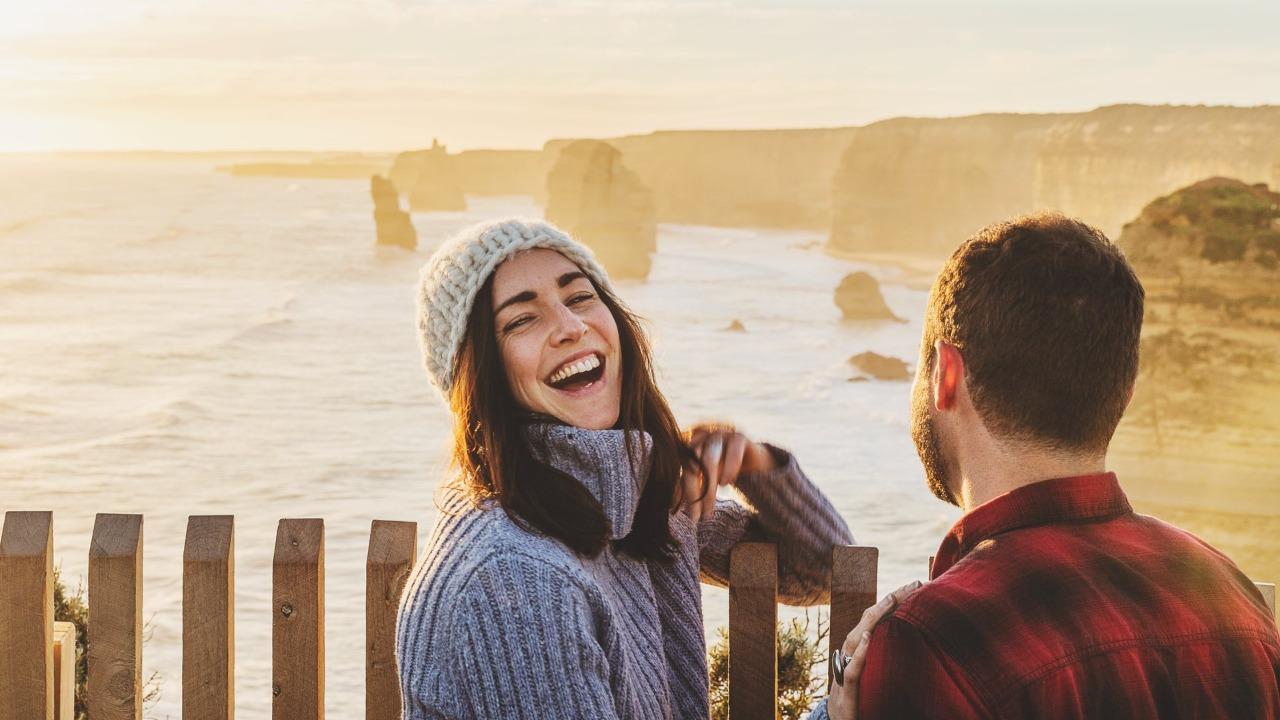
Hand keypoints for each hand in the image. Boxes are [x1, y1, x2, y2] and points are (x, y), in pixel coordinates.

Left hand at [678, 423, 775, 522]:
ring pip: (709, 458)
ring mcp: (720, 435)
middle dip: (694, 492)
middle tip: (699, 515)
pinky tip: (726, 483)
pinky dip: (729, 467)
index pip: (683, 470)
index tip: (691, 515)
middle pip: (693, 464)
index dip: (685, 492)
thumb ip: (691, 485)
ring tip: (710, 503)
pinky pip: (732, 450)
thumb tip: (672, 503)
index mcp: (691, 446)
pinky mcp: (738, 437)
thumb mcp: (706, 478)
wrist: (755, 461)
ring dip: (709, 484)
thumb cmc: (725, 469)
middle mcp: (703, 438)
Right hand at [827, 580, 922, 719]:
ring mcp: (845, 667)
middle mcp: (850, 651)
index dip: (895, 600)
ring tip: (892, 600)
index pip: (877, 617)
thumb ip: (883, 652)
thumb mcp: (873, 669)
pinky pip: (852, 668)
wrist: (838, 719)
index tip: (917, 585)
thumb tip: (906, 635)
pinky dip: (860, 652)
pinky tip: (868, 638)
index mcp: (859, 646)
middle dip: (891, 599)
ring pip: (857, 636)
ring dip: (875, 617)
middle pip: (869, 619)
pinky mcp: (848, 689)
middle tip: (914, 584)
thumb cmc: (858, 694)